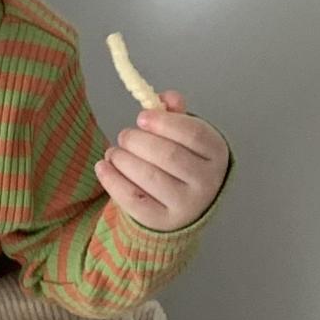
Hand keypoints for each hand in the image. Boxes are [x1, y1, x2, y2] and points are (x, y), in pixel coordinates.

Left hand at [95, 91, 229, 233]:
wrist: (182, 207)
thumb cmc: (181, 163)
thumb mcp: (185, 137)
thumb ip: (175, 114)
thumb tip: (167, 97)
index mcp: (216, 153)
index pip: (194, 134)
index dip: (165, 122)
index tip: (141, 117)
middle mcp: (207, 182)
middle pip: (169, 155)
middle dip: (139, 141)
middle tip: (124, 136)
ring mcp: (187, 205)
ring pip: (150, 177)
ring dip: (123, 159)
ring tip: (114, 153)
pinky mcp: (163, 221)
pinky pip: (134, 200)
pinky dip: (113, 180)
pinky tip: (103, 167)